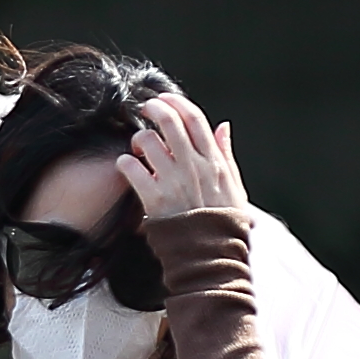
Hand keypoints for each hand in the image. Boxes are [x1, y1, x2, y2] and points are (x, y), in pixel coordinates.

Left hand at [120, 87, 247, 221]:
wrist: (210, 259)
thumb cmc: (224, 226)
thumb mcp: (235, 189)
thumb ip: (227, 155)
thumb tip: (223, 125)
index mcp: (214, 162)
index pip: (195, 119)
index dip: (177, 102)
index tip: (165, 98)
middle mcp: (193, 167)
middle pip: (169, 122)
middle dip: (154, 108)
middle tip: (145, 109)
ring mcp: (172, 182)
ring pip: (147, 141)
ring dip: (138, 139)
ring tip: (138, 149)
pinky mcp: (152, 199)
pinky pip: (130, 168)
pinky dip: (124, 163)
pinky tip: (127, 168)